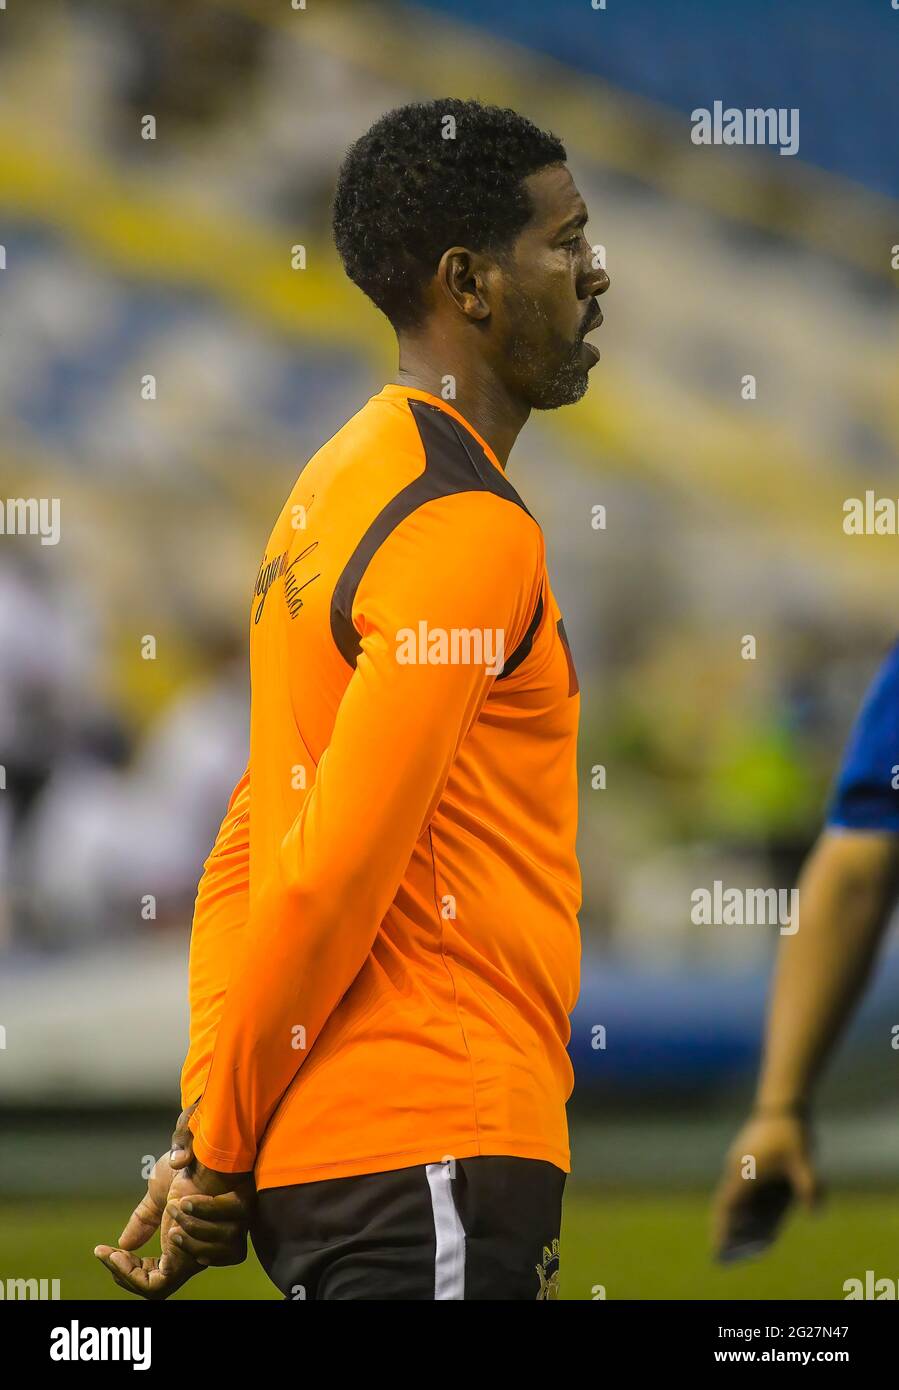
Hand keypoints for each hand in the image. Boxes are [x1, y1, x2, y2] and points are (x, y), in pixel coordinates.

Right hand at [94, 1103, 253, 1298]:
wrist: (211, 1139)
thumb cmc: (190, 1164)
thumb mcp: (159, 1192)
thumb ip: (145, 1219)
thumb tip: (124, 1245)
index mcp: (185, 1248)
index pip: (154, 1284)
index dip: (127, 1276)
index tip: (106, 1252)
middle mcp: (203, 1250)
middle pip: (162, 1288)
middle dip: (132, 1271)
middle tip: (115, 1252)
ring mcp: (226, 1233)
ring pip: (195, 1262)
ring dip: (181, 1233)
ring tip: (172, 1205)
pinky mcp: (240, 1212)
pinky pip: (220, 1240)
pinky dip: (197, 1223)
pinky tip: (183, 1202)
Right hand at [712, 1110, 822, 1261]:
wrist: (782, 1101)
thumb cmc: (790, 1133)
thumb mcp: (802, 1163)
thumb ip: (809, 1188)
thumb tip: (814, 1211)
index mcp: (744, 1173)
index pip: (726, 1206)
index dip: (721, 1227)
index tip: (719, 1246)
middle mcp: (736, 1168)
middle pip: (728, 1202)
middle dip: (729, 1224)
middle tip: (734, 1246)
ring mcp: (739, 1160)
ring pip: (735, 1191)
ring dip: (739, 1211)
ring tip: (750, 1232)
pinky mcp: (746, 1154)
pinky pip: (742, 1181)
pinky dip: (746, 1197)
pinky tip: (762, 1206)